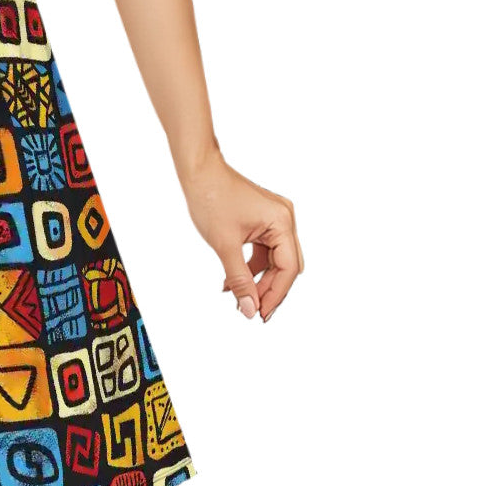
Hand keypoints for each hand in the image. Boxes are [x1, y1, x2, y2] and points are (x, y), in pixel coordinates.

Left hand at [182, 148, 303, 321]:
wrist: (197, 169)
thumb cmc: (210, 199)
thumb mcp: (224, 245)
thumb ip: (239, 279)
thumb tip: (249, 310)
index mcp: (282, 222)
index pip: (289, 269)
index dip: (275, 295)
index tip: (260, 315)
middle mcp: (285, 219)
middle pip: (286, 265)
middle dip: (268, 289)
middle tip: (252, 311)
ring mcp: (275, 217)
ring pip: (274, 259)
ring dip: (257, 279)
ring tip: (238, 298)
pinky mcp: (263, 218)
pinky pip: (263, 249)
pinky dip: (251, 264)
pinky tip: (232, 280)